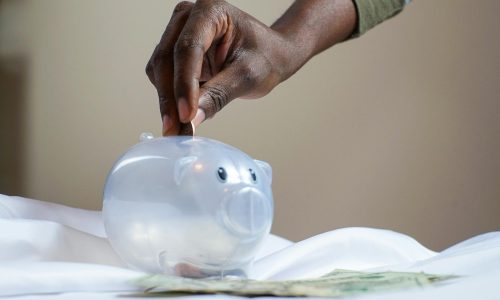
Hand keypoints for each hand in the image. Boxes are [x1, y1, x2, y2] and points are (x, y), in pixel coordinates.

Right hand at [146, 0, 302, 135]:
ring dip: (167, 101)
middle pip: (167, 59)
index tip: (186, 115)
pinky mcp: (174, 52)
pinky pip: (162, 77)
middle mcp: (189, 17)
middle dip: (170, 98)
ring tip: (178, 130)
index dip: (184, 85)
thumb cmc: (266, 58)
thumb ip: (219, 95)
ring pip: (159, 69)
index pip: (188, 48)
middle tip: (175, 129)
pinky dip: (170, 99)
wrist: (270, 56)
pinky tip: (181, 117)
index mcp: (211, 11)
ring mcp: (178, 33)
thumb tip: (191, 120)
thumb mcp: (248, 76)